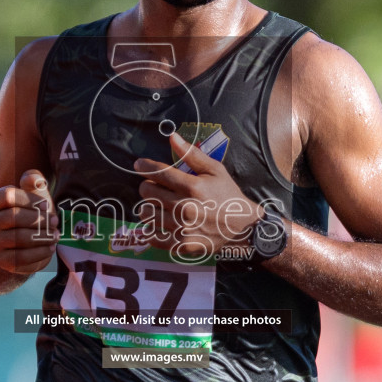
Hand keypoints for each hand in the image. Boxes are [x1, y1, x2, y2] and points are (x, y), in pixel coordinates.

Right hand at [0, 170, 58, 274]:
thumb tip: (32, 179)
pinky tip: (50, 248)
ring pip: (17, 238)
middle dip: (38, 219)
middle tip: (55, 221)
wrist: (32, 241)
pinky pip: (20, 258)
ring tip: (55, 235)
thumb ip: (35, 181)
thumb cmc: (35, 212)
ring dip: (41, 236)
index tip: (46, 205)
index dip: (29, 199)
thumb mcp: (37, 194)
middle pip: (12, 217)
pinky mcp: (2, 260)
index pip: (7, 196)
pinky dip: (39, 253)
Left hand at [134, 132, 261, 261]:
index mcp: (192, 186)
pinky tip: (159, 223)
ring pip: (145, 213)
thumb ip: (192, 154)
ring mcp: (181, 227)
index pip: (158, 172)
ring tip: (158, 206)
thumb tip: (172, 137)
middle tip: (156, 187)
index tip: (139, 165)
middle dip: (148, 186)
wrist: (243, 228)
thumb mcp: (215, 170)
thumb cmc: (227, 195)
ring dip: (148, 207)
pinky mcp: (180, 244)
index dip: (145, 166)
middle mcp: (184, 207)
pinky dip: (151, 229)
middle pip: (147, 192)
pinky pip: (152, 236)